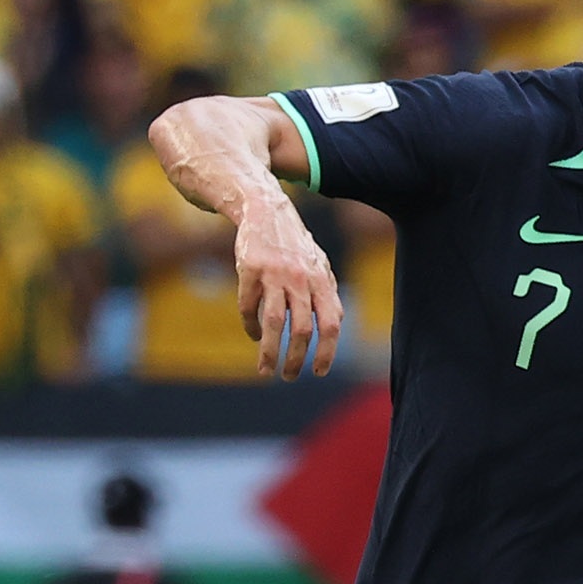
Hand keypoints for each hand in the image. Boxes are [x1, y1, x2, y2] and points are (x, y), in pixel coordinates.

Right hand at [151, 95, 341, 376]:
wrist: (263, 206)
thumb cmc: (292, 241)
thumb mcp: (316, 263)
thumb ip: (325, 293)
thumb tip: (333, 328)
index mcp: (323, 278)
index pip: (330, 322)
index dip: (326, 350)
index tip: (318, 372)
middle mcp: (302, 277)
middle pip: (302, 329)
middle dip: (295, 359)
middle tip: (289, 377)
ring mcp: (275, 273)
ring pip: (274, 324)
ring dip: (270, 353)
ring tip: (266, 371)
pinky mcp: (249, 268)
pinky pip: (249, 306)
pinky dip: (250, 325)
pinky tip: (253, 335)